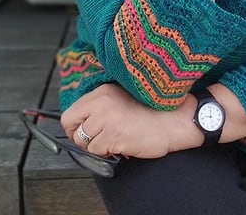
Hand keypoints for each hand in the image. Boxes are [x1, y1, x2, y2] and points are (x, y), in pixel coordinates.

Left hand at [61, 84, 196, 159]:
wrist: (175, 120)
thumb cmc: (153, 110)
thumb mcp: (122, 97)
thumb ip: (101, 105)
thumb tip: (83, 121)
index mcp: (102, 92)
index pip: (70, 113)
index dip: (74, 126)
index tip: (82, 132)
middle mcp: (101, 104)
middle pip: (73, 128)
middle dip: (81, 138)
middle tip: (96, 141)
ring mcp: (107, 121)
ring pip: (84, 143)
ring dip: (96, 146)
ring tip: (113, 141)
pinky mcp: (114, 138)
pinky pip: (97, 152)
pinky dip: (107, 153)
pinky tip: (121, 145)